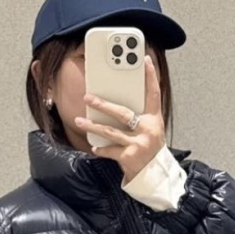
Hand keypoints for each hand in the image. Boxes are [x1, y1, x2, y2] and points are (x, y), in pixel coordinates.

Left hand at [73, 54, 165, 182]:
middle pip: (123, 112)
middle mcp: (148, 129)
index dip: (151, 76)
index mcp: (154, 118)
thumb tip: (116, 97)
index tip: (144, 59)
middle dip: (103, 104)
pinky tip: (94, 146)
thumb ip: (139, 113)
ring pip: (111, 131)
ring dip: (93, 126)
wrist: (154, 173)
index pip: (154, 93)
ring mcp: (139, 144)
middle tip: (88, 97)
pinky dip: (101, 149)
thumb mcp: (149, 127)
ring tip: (80, 120)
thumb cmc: (148, 146)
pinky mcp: (130, 157)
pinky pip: (111, 150)